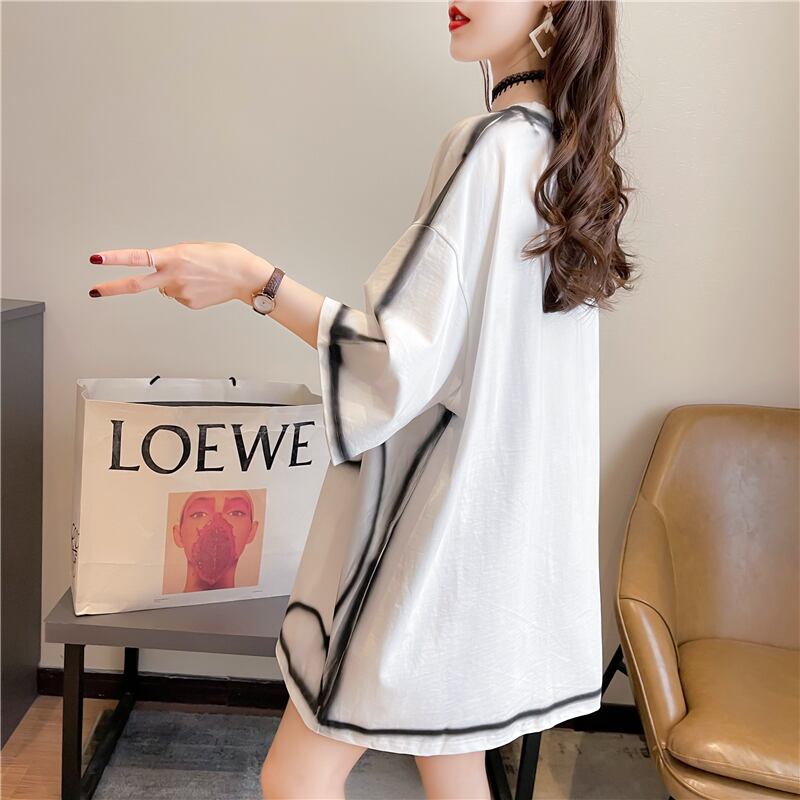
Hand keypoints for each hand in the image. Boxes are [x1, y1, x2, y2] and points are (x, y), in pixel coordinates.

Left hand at [87, 241, 274, 309]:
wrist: (246, 276)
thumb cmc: (224, 257)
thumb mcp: (194, 248)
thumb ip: (173, 260)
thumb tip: (162, 280)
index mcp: (173, 257)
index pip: (138, 257)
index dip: (115, 259)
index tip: (96, 259)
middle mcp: (173, 276)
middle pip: (137, 285)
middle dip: (113, 288)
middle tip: (93, 291)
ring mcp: (180, 292)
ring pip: (166, 288)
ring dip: (175, 282)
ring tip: (199, 276)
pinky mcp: (189, 303)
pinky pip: (180, 296)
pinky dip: (188, 290)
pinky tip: (203, 286)